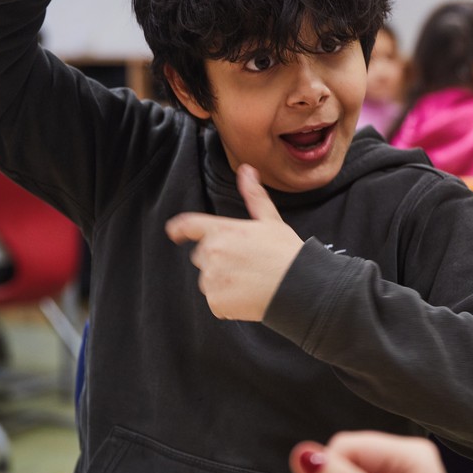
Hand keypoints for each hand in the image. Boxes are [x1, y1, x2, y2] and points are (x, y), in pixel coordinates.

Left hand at [165, 164, 301, 320]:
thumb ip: (254, 196)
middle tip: (245, 263)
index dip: (179, 229)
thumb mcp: (271, 220)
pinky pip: (215, 302)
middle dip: (218, 259)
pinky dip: (228, 302)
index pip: (189, 225)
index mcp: (222, 230)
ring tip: (249, 281)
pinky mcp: (216, 301)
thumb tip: (247, 170)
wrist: (297, 286)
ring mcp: (212, 278)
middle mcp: (212, 253)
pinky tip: (248, 296)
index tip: (175, 233)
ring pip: (208, 280)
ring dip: (222, 281)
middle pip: (202, 256)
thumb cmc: (286, 252)